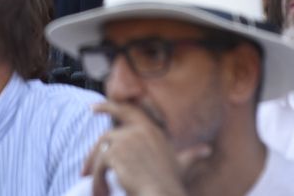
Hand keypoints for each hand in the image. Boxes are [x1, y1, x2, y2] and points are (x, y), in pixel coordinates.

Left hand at [84, 102, 198, 195]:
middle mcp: (140, 130)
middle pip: (108, 132)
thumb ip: (191, 155)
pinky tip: (100, 192)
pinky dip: (97, 180)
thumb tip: (207, 150)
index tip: (95, 107)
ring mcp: (127, 139)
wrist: (163, 195)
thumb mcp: (183, 166)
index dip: (111, 106)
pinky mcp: (115, 152)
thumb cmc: (173, 184)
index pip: (130, 111)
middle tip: (86, 140)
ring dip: (94, 169)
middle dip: (89, 140)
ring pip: (101, 151)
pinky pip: (99, 165)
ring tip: (94, 185)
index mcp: (153, 131)